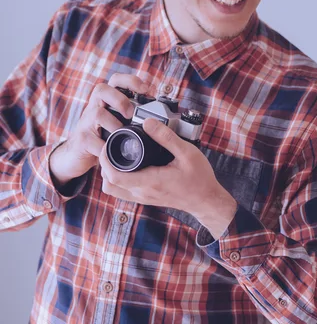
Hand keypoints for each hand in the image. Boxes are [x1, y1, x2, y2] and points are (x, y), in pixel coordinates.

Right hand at [49, 73, 148, 186]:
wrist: (78, 156)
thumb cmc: (103, 137)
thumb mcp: (119, 124)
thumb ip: (133, 118)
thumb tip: (161, 118)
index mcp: (106, 101)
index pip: (115, 80)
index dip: (130, 80)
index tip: (146, 89)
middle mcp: (94, 107)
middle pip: (101, 89)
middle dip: (119, 99)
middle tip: (131, 113)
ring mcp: (86, 122)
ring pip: (97, 113)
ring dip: (114, 123)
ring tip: (123, 134)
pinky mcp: (81, 139)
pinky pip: (92, 139)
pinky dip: (104, 146)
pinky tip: (113, 151)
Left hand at [99, 117, 236, 238]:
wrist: (206, 200)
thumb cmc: (199, 178)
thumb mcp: (186, 153)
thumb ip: (166, 137)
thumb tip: (148, 122)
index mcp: (150, 181)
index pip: (114, 176)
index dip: (104, 159)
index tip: (107, 143)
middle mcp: (143, 193)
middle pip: (108, 184)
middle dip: (104, 165)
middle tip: (110, 147)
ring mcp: (143, 198)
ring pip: (114, 190)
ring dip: (110, 174)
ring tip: (117, 157)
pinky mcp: (147, 199)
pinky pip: (123, 192)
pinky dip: (118, 180)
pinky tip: (128, 167)